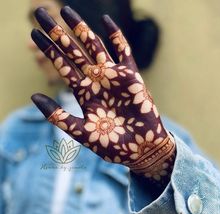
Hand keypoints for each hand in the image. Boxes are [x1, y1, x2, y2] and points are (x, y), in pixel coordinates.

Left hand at [31, 6, 175, 183]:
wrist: (139, 148)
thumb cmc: (112, 145)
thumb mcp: (82, 132)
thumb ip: (59, 116)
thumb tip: (33, 97)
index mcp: (84, 93)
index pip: (62, 66)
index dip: (48, 50)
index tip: (34, 34)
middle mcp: (96, 81)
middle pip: (74, 52)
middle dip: (58, 33)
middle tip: (42, 14)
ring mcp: (113, 77)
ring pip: (95, 47)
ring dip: (82, 29)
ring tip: (67, 11)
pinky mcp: (131, 77)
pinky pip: (124, 52)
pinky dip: (116, 37)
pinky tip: (106, 21)